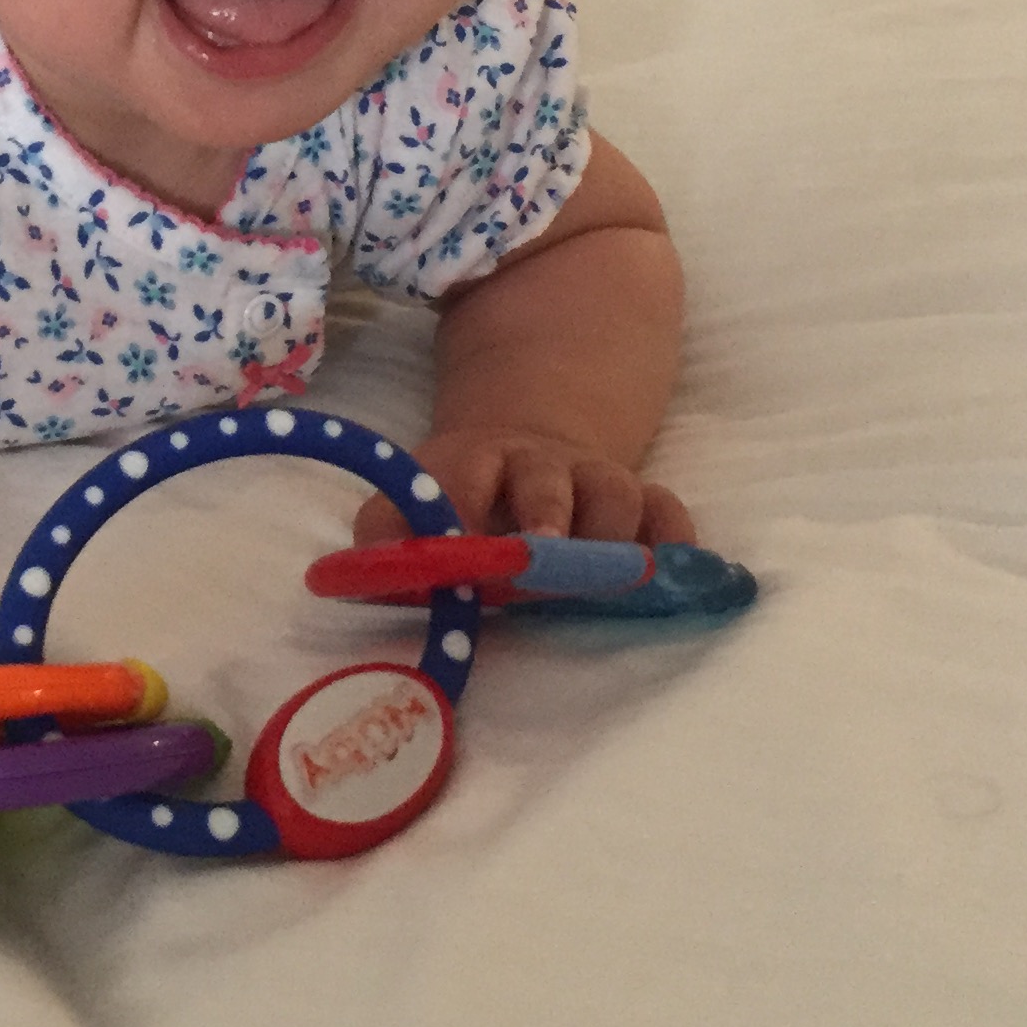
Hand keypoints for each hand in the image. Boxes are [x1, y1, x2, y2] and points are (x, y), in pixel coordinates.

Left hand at [350, 424, 693, 548]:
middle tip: (544, 557)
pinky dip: (675, 540)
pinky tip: (673, 572)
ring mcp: (594, 479)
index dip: (459, 509)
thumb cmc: (460, 500)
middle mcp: (537, 466)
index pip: (463, 476)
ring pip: (615, 496)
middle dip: (547, 518)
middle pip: (549, 482)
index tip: (459, 553)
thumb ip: (383, 539)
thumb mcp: (412, 502)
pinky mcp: (641, 499)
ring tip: (605, 581)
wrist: (526, 446)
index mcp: (471, 462)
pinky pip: (668, 512)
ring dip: (611, 538)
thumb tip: (352, 579)